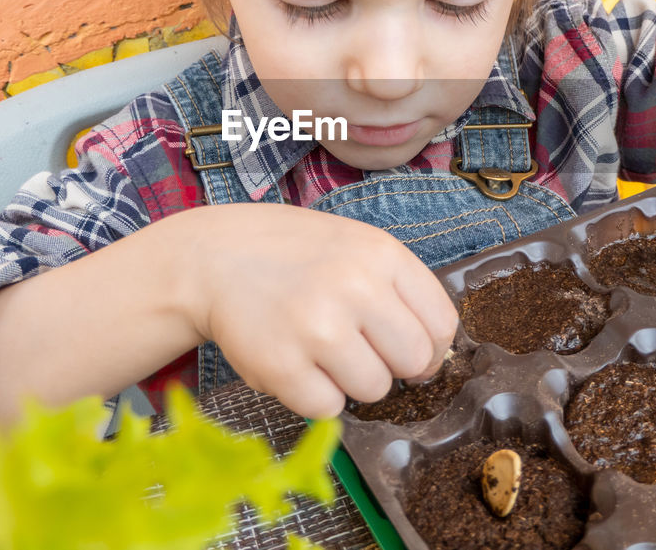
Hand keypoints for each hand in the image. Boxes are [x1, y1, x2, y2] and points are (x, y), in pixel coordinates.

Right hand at [178, 203, 458, 417]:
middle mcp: (355, 287)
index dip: (428, 346)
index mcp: (381, 254)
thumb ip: (398, 290)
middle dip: (392, 364)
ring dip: (351, 381)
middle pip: (414, 362)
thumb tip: (435, 354)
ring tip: (320, 350)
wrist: (213, 259)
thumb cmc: (293, 256)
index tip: (405, 348)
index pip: (441, 324)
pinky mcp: (282, 366)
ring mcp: (317, 328)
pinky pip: (328, 409)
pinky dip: (314, 395)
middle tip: (358, 349)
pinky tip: (296, 362)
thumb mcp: (355, 246)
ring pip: (374, 390)